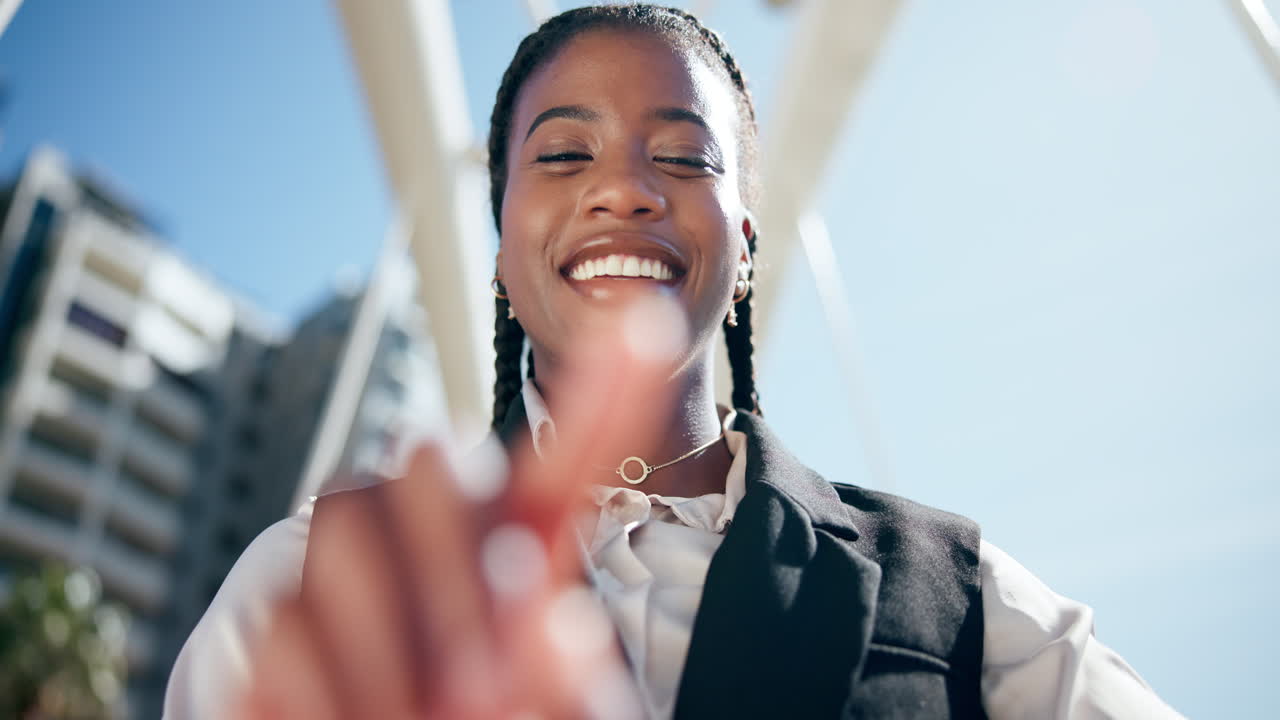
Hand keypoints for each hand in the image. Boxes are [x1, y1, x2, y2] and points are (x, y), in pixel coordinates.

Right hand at [236, 300, 684, 718]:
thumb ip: (563, 682)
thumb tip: (553, 625)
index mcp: (515, 557)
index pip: (561, 469)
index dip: (603, 401)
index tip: (645, 328)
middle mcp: (431, 540)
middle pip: (429, 461)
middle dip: (452, 565)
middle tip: (482, 683)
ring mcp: (346, 571)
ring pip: (345, 522)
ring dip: (387, 641)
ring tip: (418, 715)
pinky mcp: (266, 619)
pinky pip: (281, 616)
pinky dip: (323, 690)